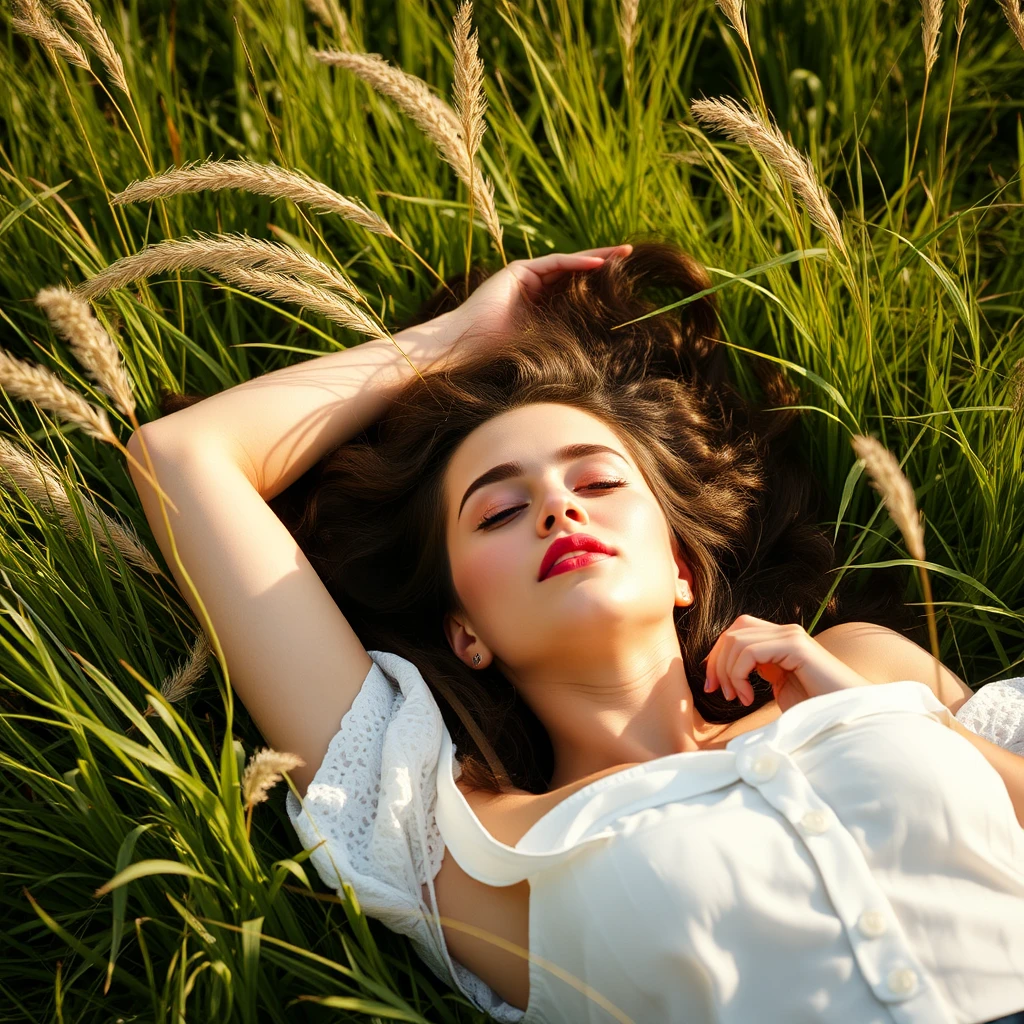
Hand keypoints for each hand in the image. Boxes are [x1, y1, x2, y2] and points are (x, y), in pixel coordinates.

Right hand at [431, 245, 633, 345]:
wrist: (465, 347)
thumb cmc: (500, 356)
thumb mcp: (545, 343)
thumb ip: (565, 335)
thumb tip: (602, 349)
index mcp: (539, 308)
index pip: (575, 291)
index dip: (599, 286)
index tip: (625, 286)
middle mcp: (532, 288)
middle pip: (575, 273)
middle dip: (603, 264)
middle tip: (630, 257)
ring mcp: (525, 277)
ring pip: (568, 264)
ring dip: (596, 257)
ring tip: (622, 255)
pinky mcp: (518, 271)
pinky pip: (554, 264)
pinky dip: (577, 263)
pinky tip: (600, 264)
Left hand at [703, 614, 873, 714]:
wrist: (851, 717)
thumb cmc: (817, 709)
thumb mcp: (779, 687)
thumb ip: (756, 672)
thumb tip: (721, 675)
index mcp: (780, 640)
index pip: (736, 632)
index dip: (716, 656)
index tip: (713, 685)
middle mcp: (786, 632)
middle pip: (732, 631)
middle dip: (716, 662)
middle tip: (721, 692)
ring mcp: (791, 636)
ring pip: (736, 640)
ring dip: (728, 672)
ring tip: (739, 698)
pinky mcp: (796, 646)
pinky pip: (750, 651)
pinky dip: (739, 675)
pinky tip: (750, 697)